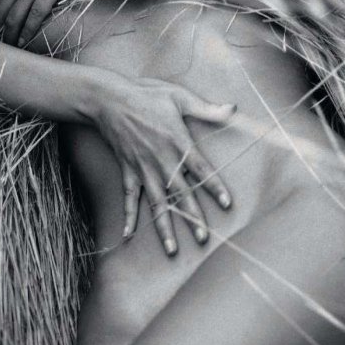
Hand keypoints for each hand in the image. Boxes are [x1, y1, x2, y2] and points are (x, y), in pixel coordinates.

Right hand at [84, 68, 235, 256]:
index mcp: (178, 143)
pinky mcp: (128, 170)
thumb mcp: (180, 96)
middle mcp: (162, 161)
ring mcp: (143, 169)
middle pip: (181, 194)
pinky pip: (129, 198)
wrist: (110, 99)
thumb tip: (233, 109)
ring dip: (165, 227)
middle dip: (193, 218)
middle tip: (203, 239)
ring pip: (157, 203)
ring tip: (172, 250)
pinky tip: (127, 236)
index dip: (214, 187)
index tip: (226, 205)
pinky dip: (128, 217)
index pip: (201, 170)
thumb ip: (207, 108)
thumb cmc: (146, 94)